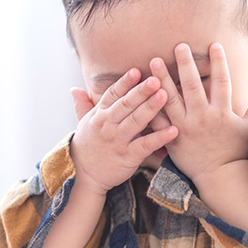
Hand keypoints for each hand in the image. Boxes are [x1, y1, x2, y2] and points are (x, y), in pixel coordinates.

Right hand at [69, 68, 178, 195]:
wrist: (84, 175)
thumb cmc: (88, 147)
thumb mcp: (83, 124)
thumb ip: (83, 105)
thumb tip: (73, 89)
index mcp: (99, 115)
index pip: (113, 94)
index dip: (125, 82)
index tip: (136, 71)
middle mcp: (108, 125)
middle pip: (126, 104)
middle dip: (141, 91)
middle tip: (156, 79)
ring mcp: (118, 140)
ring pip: (136, 121)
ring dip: (151, 108)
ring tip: (164, 96)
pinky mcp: (128, 156)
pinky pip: (146, 145)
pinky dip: (160, 138)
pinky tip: (173, 130)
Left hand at [149, 43, 247, 182]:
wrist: (219, 177)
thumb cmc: (234, 152)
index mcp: (222, 113)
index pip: (221, 82)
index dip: (219, 62)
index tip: (215, 44)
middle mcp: (202, 117)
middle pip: (192, 86)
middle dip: (186, 64)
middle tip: (179, 45)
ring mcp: (185, 127)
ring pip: (170, 99)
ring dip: (162, 79)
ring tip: (154, 61)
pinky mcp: (171, 137)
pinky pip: (158, 120)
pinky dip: (150, 106)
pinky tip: (141, 92)